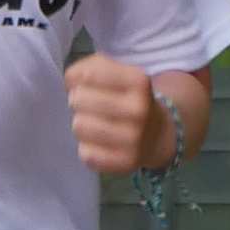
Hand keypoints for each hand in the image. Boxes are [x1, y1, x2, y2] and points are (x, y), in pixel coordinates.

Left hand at [67, 51, 183, 178]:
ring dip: (81, 124)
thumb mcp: (118, 71)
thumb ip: (90, 67)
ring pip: (79, 126)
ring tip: (93, 123)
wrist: (158, 134)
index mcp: (138, 80)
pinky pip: (86, 154)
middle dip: (78, 101)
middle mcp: (139, 109)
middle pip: (78, 99)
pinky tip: (99, 143)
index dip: (77, 78)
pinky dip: (88, 148)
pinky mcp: (126, 162)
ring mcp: (134, 138)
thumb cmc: (127, 97)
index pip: (87, 75)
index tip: (85, 84)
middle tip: (88, 105)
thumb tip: (71, 79)